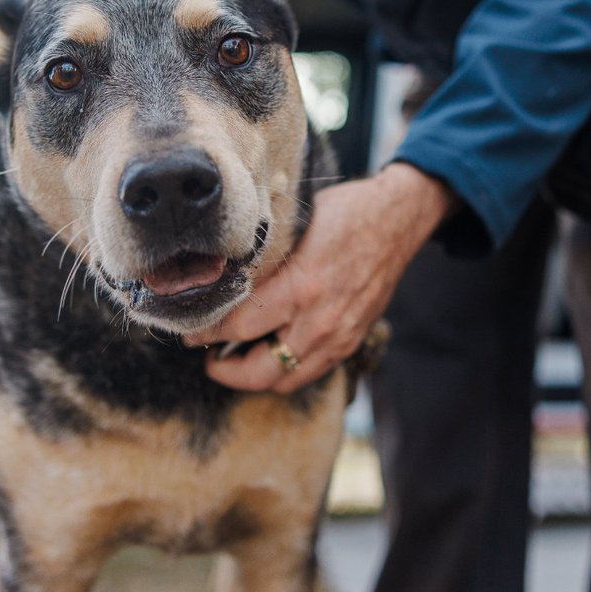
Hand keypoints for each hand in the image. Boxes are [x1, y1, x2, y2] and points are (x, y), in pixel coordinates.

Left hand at [204, 162, 455, 392]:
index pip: (240, 325)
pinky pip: (311, 371)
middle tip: (205, 353)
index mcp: (302, 287)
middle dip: (224, 368)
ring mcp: (340, 335)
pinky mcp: (352, 340)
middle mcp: (321, 320)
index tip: (190, 330)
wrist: (400, 218)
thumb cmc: (348, 212)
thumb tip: (222, 272)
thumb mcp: (299, 225)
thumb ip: (267, 258)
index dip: (208, 332)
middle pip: (260, 369)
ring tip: (234, 360)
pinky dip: (285, 370)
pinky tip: (270, 352)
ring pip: (286, 379)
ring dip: (254, 376)